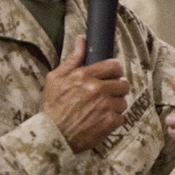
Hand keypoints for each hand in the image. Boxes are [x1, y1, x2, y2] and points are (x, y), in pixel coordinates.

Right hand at [42, 37, 128, 152]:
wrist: (52, 135)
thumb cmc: (52, 106)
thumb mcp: (55, 78)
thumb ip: (73, 59)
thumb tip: (82, 39)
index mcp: (85, 76)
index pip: (114, 66)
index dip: (115, 70)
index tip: (111, 76)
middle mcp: (98, 89)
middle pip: (123, 83)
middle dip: (117, 88)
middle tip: (108, 93)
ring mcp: (105, 106)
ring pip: (123, 101)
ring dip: (115, 105)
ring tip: (103, 109)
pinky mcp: (109, 122)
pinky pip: (121, 117)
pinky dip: (113, 120)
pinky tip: (101, 121)